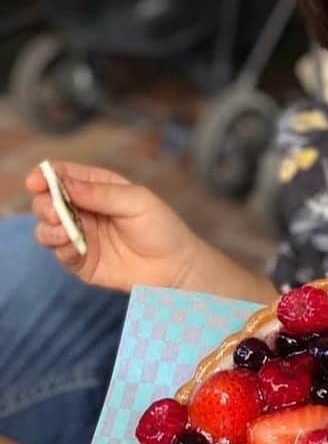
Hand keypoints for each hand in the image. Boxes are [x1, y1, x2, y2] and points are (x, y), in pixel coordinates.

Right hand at [25, 162, 202, 292]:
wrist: (176, 267)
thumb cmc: (162, 228)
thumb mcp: (137, 202)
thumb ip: (102, 193)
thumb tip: (65, 184)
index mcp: (97, 187)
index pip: (63, 176)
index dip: (45, 176)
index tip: (36, 181)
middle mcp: (84, 210)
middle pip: (47, 201)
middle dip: (44, 203)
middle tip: (54, 210)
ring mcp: (81, 235)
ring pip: (47, 228)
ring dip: (48, 226)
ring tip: (63, 228)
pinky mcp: (81, 260)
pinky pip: (60, 252)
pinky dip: (60, 247)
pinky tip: (72, 244)